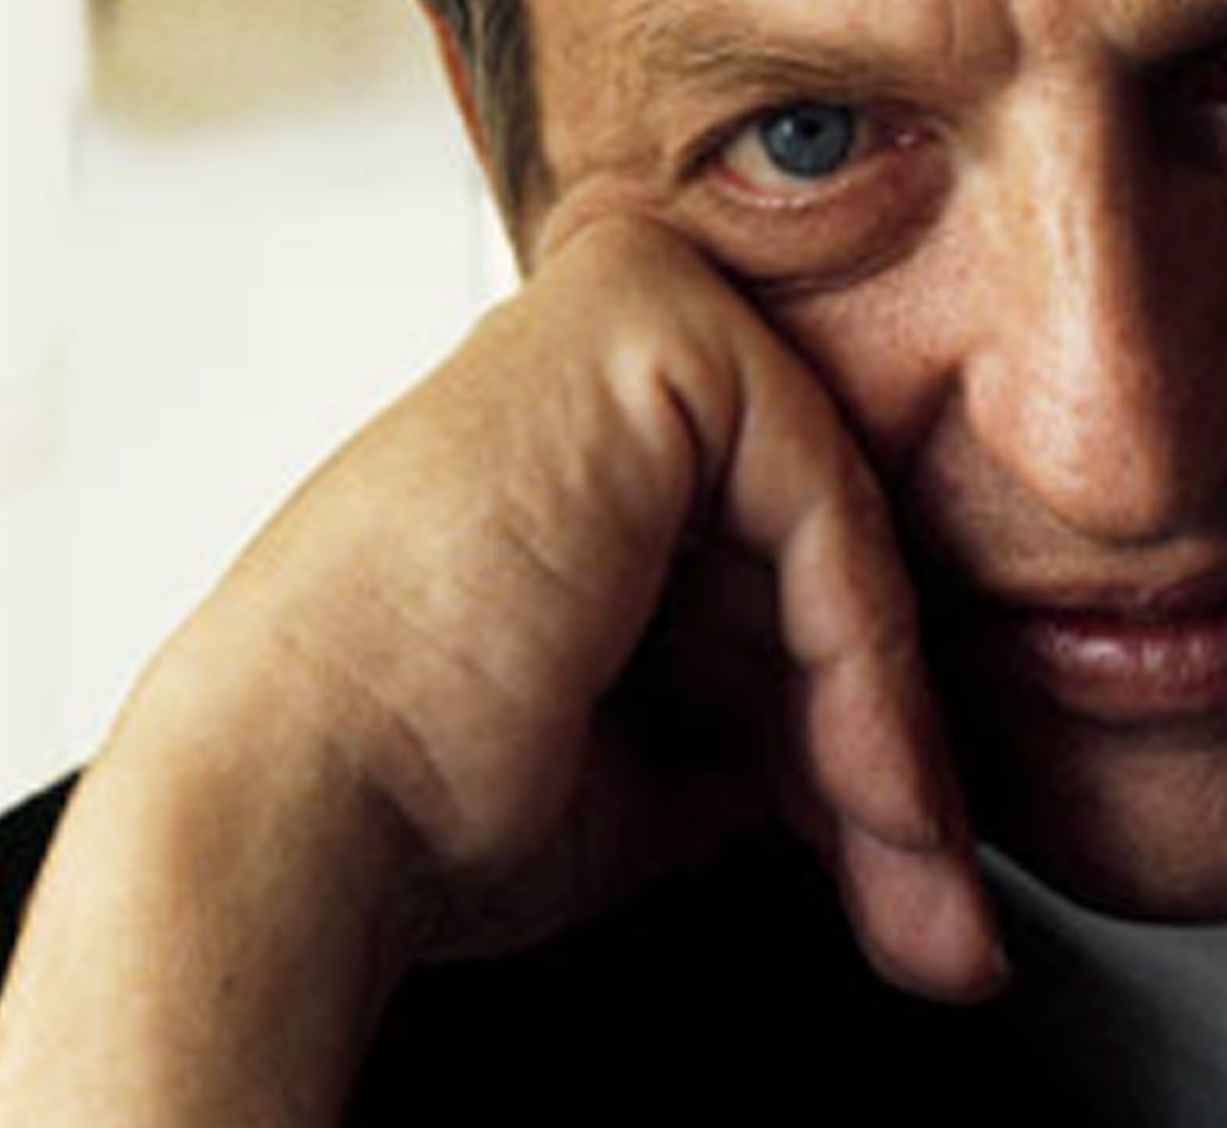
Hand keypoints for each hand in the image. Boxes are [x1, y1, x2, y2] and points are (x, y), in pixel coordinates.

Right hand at [0, 215, 1000, 1126]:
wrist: (292, 810)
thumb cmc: (417, 788)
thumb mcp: (654, 748)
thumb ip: (761, 703)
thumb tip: (876, 761)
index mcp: (585, 441)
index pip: (781, 566)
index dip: (852, 726)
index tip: (905, 865)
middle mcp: (604, 359)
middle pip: (819, 557)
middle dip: (885, 751)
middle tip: (934, 907)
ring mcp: (626, 318)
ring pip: (838, 544)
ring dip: (889, 749)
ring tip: (923, 904)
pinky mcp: (652, 323)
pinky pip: (822, 503)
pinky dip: (860, 671)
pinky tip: (873, 804)